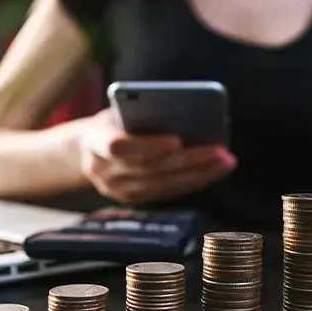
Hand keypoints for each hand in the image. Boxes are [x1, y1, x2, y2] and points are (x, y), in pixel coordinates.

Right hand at [76, 109, 236, 203]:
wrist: (86, 149)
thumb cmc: (113, 121)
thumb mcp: (120, 111)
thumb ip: (142, 113)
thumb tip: (188, 113)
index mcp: (95, 142)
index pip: (119, 147)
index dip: (148, 146)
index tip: (177, 140)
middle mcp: (104, 171)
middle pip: (150, 169)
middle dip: (188, 160)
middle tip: (220, 150)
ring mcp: (117, 190)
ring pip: (162, 184)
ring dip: (198, 173)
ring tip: (225, 160)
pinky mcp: (132, 199)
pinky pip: (167, 192)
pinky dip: (193, 181)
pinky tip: (214, 170)